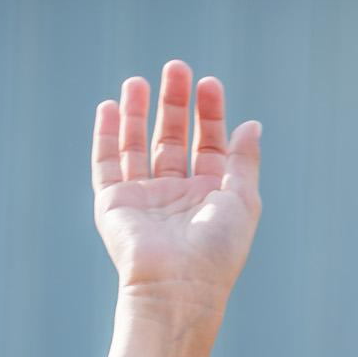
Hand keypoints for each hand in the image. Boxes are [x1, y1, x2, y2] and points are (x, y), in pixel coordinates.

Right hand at [91, 61, 262, 310]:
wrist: (177, 287)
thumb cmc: (216, 251)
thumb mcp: (242, 200)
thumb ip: (243, 160)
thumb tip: (251, 125)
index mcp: (209, 197)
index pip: (208, 145)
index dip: (210, 114)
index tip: (209, 83)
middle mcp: (176, 196)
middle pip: (172, 139)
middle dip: (174, 104)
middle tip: (177, 68)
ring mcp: (143, 199)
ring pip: (137, 146)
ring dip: (137, 113)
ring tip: (138, 81)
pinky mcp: (114, 205)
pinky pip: (106, 164)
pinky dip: (106, 136)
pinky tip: (108, 108)